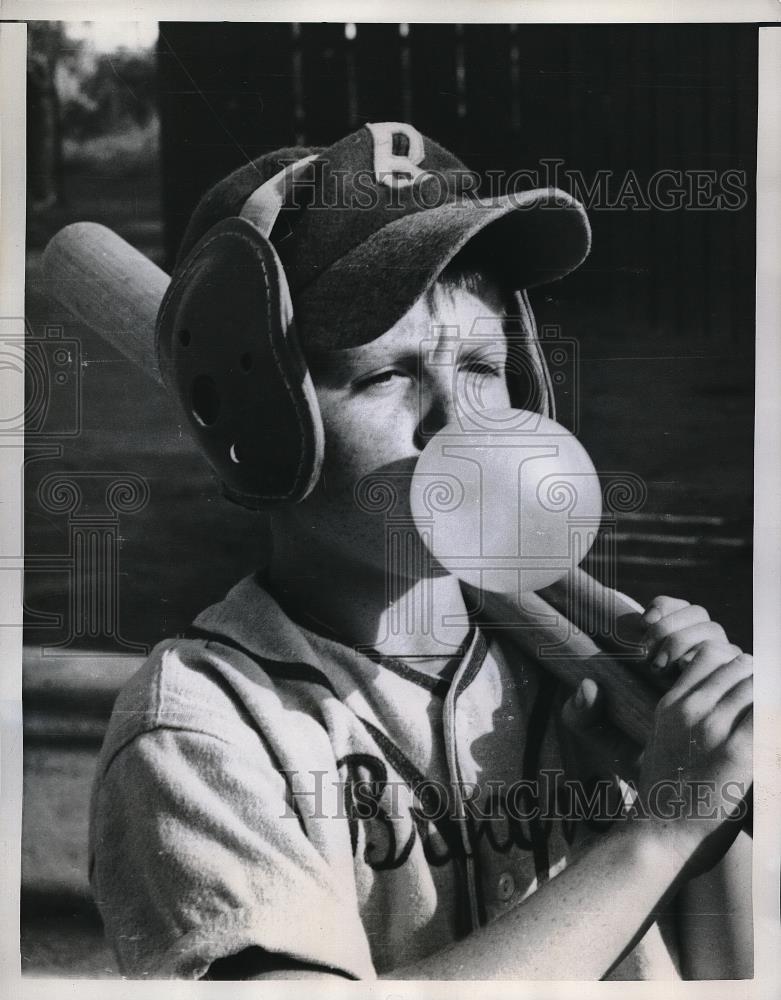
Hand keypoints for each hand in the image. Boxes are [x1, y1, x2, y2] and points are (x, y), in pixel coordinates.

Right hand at [636, 596, 751, 874]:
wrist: (660, 838)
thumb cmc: (666, 797)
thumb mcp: (660, 743)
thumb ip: (682, 717)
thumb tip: (686, 697)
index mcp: (672, 705)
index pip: (709, 654)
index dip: (731, 665)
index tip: (741, 688)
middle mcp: (691, 709)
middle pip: (738, 664)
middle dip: (756, 677)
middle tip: (759, 705)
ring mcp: (712, 729)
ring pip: (754, 681)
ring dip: (767, 696)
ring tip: (765, 719)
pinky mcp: (737, 752)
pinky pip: (766, 712)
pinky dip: (772, 714)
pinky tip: (769, 732)